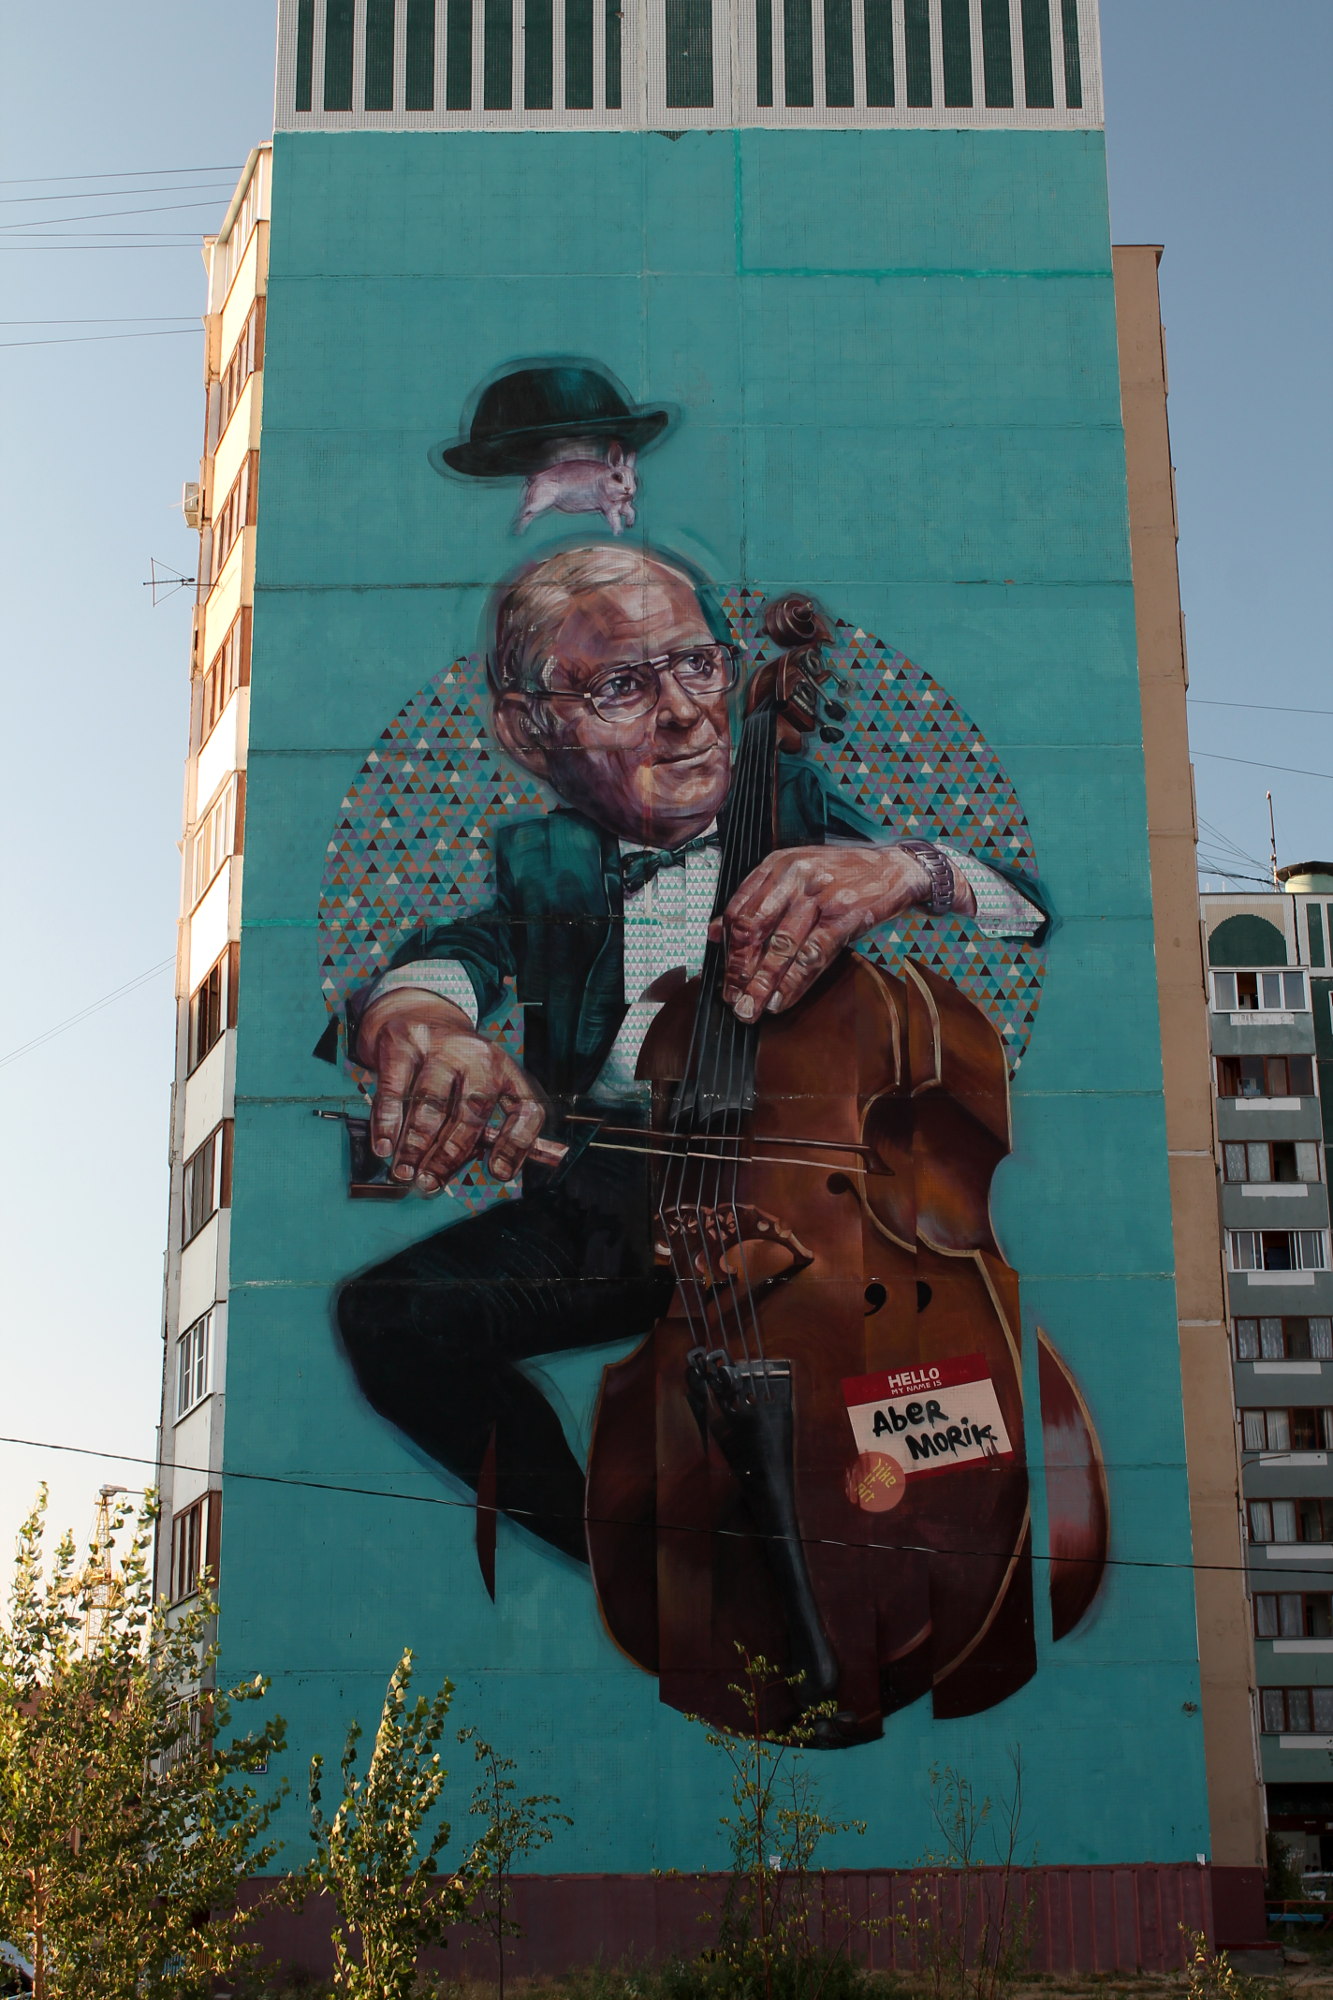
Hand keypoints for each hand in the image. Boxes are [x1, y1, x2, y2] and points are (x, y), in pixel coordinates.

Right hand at [356, 990, 545, 1193]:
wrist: (420, 1015)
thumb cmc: (455, 1070)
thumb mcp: (481, 1089)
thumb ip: (482, 1132)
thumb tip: (483, 1174)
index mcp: (508, 1072)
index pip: (528, 1108)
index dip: (517, 1143)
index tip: (497, 1173)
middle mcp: (481, 1056)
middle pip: (471, 1110)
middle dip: (449, 1154)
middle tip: (429, 1183)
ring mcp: (442, 1046)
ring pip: (431, 1101)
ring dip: (416, 1143)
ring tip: (405, 1172)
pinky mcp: (405, 1041)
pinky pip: (395, 1087)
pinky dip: (388, 1121)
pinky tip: (384, 1146)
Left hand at [709, 845, 975, 1020]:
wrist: (894, 867)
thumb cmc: (841, 875)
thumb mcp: (793, 875)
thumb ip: (754, 900)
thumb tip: (713, 932)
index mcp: (776, 865)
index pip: (738, 911)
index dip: (728, 950)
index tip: (725, 979)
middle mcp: (793, 876)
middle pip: (753, 929)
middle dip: (739, 971)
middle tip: (734, 1001)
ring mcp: (819, 895)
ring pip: (781, 946)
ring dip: (762, 983)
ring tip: (751, 1009)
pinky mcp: (844, 914)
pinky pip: (813, 955)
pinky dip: (795, 982)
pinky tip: (781, 1001)